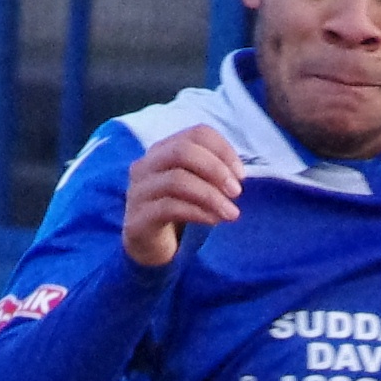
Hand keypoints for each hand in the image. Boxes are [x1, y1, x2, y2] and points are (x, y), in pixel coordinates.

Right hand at [122, 127, 244, 267]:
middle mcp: (147, 165)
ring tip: (231, 213)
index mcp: (164, 150)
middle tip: (237, 192)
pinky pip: (170, 207)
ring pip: (177, 180)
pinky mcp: (139, 217)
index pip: (196, 134)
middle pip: (183, 151)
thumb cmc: (178, 212)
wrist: (150, 246)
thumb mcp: (197, 188)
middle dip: (216, 169)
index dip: (223, 150)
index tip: (241, 175)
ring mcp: (139, 190)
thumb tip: (238, 175)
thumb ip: (213, 176)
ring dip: (211, 196)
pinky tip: (214, 220)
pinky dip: (198, 212)